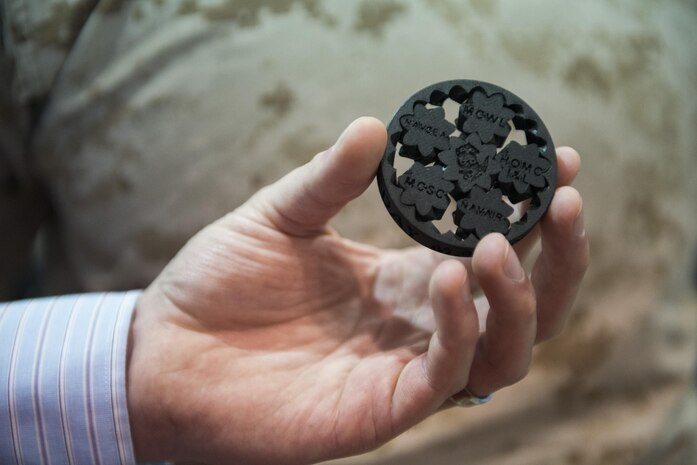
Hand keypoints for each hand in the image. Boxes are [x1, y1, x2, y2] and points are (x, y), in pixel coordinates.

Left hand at [126, 117, 588, 464]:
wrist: (165, 353)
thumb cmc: (218, 287)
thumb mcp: (279, 218)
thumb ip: (329, 179)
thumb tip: (375, 126)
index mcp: (400, 281)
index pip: (488, 249)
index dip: (530, 211)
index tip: (558, 163)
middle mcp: (416, 326)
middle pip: (521, 305)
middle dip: (557, 257)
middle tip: (563, 201)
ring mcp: (404, 370)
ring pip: (505, 348)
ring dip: (519, 296)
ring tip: (501, 242)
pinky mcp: (383, 409)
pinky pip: (447, 374)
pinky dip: (462, 328)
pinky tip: (451, 277)